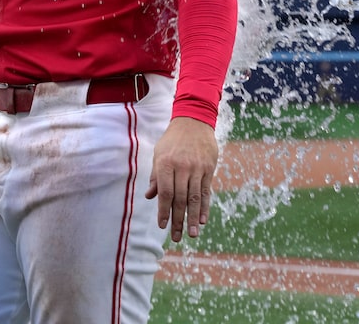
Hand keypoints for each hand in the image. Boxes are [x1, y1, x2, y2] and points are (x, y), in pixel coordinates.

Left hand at [146, 116, 218, 242]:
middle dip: (178, 220)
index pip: (165, 192)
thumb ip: (156, 176)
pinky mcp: (209, 168)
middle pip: (180, 198)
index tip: (162, 225)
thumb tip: (150, 196)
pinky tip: (203, 220)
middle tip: (177, 237)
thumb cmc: (172, 140)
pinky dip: (205, 207)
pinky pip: (206, 191)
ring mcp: (197, 168)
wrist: (193, 121)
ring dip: (193, 218)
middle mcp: (182, 167)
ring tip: (192, 234)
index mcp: (166, 164)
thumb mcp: (159, 154)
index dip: (163, 210)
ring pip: (194, 197)